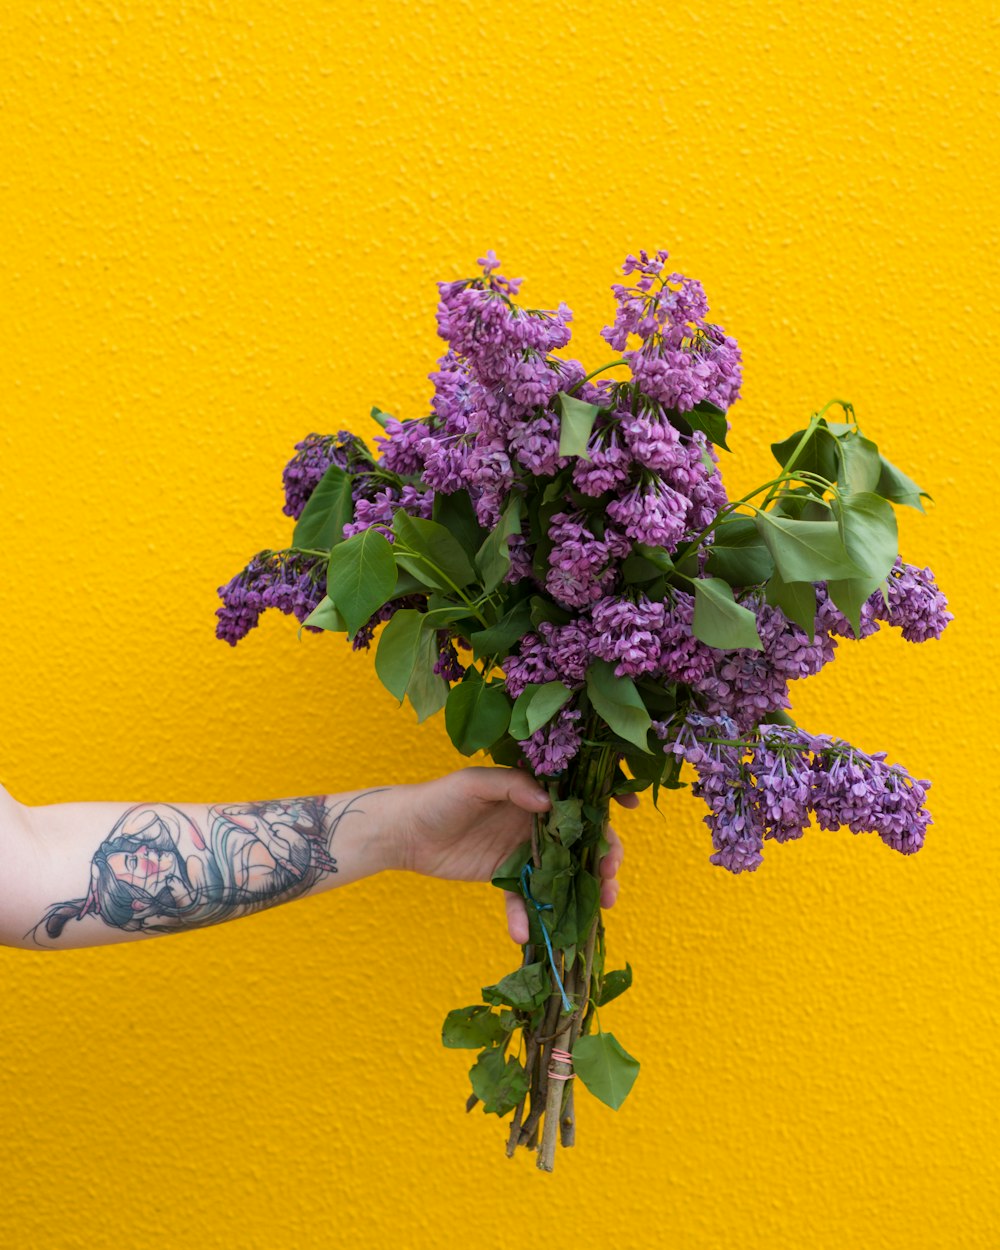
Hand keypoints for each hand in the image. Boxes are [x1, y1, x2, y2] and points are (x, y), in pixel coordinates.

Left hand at [389, 767, 633, 942]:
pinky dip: (526, 917)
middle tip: (611, 875)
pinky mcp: (505, 877)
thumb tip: (548, 802)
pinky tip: (524, 933)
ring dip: (583, 890)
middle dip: (604, 855)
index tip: (630, 808)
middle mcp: (534, 820)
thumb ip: (511, 787)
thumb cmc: (437, 799)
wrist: (403, 833)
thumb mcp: (473, 785)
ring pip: (563, 871)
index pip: (576, 794)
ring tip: (598, 907)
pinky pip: (524, 899)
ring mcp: (522, 851)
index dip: (605, 799)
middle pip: (580, 838)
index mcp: (531, 791)